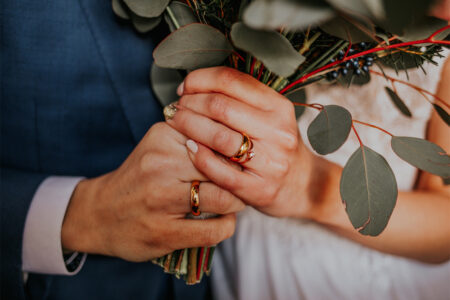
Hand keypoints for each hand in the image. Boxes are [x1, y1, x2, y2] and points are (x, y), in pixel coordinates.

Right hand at [61, 122, 243, 261]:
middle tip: (243, 183)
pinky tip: (221, 221)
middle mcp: (160, 165)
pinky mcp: (164, 232)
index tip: (241, 159)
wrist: (99, 214)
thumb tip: (239, 140)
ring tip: (233, 202)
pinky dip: (226, 226)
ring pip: (223, 198)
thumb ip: (194, 136)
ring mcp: (161, 200)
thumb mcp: (160, 146)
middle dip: (240, 177)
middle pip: (224, 167)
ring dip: (236, 202)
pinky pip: (214, 230)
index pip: (218, 137)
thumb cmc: (139, 178)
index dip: (236, 151)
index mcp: (163, 137)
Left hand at [166, 67, 314, 217]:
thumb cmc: (277, 147)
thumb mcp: (270, 117)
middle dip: (190, 103)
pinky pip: (220, 170)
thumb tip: (197, 84)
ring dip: (189, 126)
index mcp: (278, 107)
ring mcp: (270, 162)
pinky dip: (199, 156)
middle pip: (220, 106)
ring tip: (176, 123)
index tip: (186, 87)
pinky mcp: (259, 189)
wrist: (303, 186)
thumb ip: (242, 100)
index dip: (200, 79)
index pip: (231, 80)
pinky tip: (189, 148)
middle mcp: (278, 131)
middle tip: (176, 107)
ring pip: (218, 136)